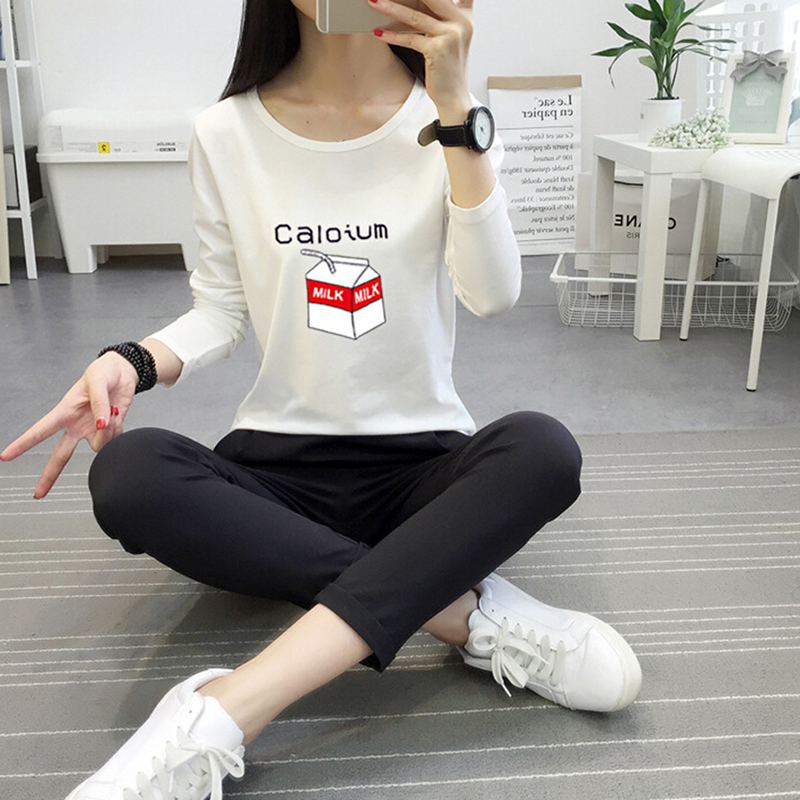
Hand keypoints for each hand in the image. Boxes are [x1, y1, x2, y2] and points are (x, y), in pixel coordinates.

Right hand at [0, 353, 137, 497]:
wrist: (124, 373)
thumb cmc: (103, 372)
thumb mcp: (97, 382)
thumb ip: (98, 404)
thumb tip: (100, 425)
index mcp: (64, 412)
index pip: (40, 431)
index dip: (23, 444)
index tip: (5, 457)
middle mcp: (75, 426)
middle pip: (60, 455)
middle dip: (49, 475)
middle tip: (38, 494)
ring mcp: (91, 431)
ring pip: (97, 445)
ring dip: (107, 430)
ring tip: (111, 407)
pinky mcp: (108, 432)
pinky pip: (115, 439)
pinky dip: (120, 427)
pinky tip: (118, 413)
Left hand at [371, 0, 473, 120]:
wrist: (454, 97)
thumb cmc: (448, 68)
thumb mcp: (449, 37)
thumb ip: (441, 16)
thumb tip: (415, 3)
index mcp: (465, 15)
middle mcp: (461, 22)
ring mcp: (450, 35)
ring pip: (415, 16)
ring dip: (390, 8)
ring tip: (373, 1)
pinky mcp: (438, 50)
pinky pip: (410, 38)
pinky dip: (392, 36)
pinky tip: (378, 32)